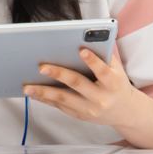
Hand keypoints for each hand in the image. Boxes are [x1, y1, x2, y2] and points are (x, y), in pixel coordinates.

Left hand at [23, 49, 143, 130]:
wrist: (125, 112)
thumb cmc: (117, 84)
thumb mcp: (117, 69)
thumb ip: (103, 55)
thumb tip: (86, 38)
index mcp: (113, 83)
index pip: (103, 71)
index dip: (92, 61)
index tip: (81, 50)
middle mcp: (101, 98)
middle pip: (77, 84)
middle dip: (58, 74)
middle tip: (41, 66)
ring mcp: (89, 109)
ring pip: (64, 99)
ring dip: (44, 92)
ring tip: (27, 86)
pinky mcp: (80, 116)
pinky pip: (60, 106)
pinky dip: (46, 99)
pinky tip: (34, 92)